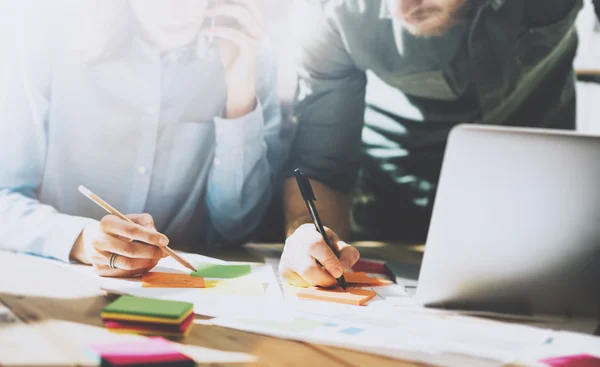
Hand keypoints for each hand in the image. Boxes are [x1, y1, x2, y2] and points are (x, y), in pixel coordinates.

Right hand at [70, 213, 168, 276]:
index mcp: (107, 223)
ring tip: (157, 257)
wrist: (97, 239)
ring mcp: (97, 257)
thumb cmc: (120, 227)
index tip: (165, 241)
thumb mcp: (131, 218)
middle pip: (129, 250)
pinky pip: (125, 273)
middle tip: (164, 252)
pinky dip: (141, 269)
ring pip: (128, 264)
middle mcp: (99, 241)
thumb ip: (145, 222)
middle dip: (151, 252)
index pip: (131, 230)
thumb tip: (156, 234)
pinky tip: (148, 263)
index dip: (149, 236)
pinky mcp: (100, 270)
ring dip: (148, 262)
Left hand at [202, 0, 264, 118]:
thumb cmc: (232, 54)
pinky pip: (235, 34)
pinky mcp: (250, 49)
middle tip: (209, 5)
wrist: (236, 78)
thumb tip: (214, 2)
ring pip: (243, 15)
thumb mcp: (226, 31)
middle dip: (226, 2)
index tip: (214, 0)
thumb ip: (223, 17)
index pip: (247, 3)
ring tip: (206, 14)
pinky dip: (219, 30)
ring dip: (222, 11)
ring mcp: (256, 37)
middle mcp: (259, 27)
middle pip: (247, 4)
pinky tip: (207, 32)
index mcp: (255, 21)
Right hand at [279, 224, 359, 287]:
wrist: (307, 247)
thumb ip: (347, 254)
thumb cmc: (326, 246)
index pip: (315, 245)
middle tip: (335, 281)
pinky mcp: (284, 272)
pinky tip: (314, 278)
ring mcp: (286, 258)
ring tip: (325, 277)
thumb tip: (343, 267)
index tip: (339, 272)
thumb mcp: (339, 245)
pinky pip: (300, 284)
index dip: (328, 260)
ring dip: (319, 282)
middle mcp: (293, 243)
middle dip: (325, 278)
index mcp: (307, 232)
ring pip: (304, 278)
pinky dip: (311, 284)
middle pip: (307, 267)